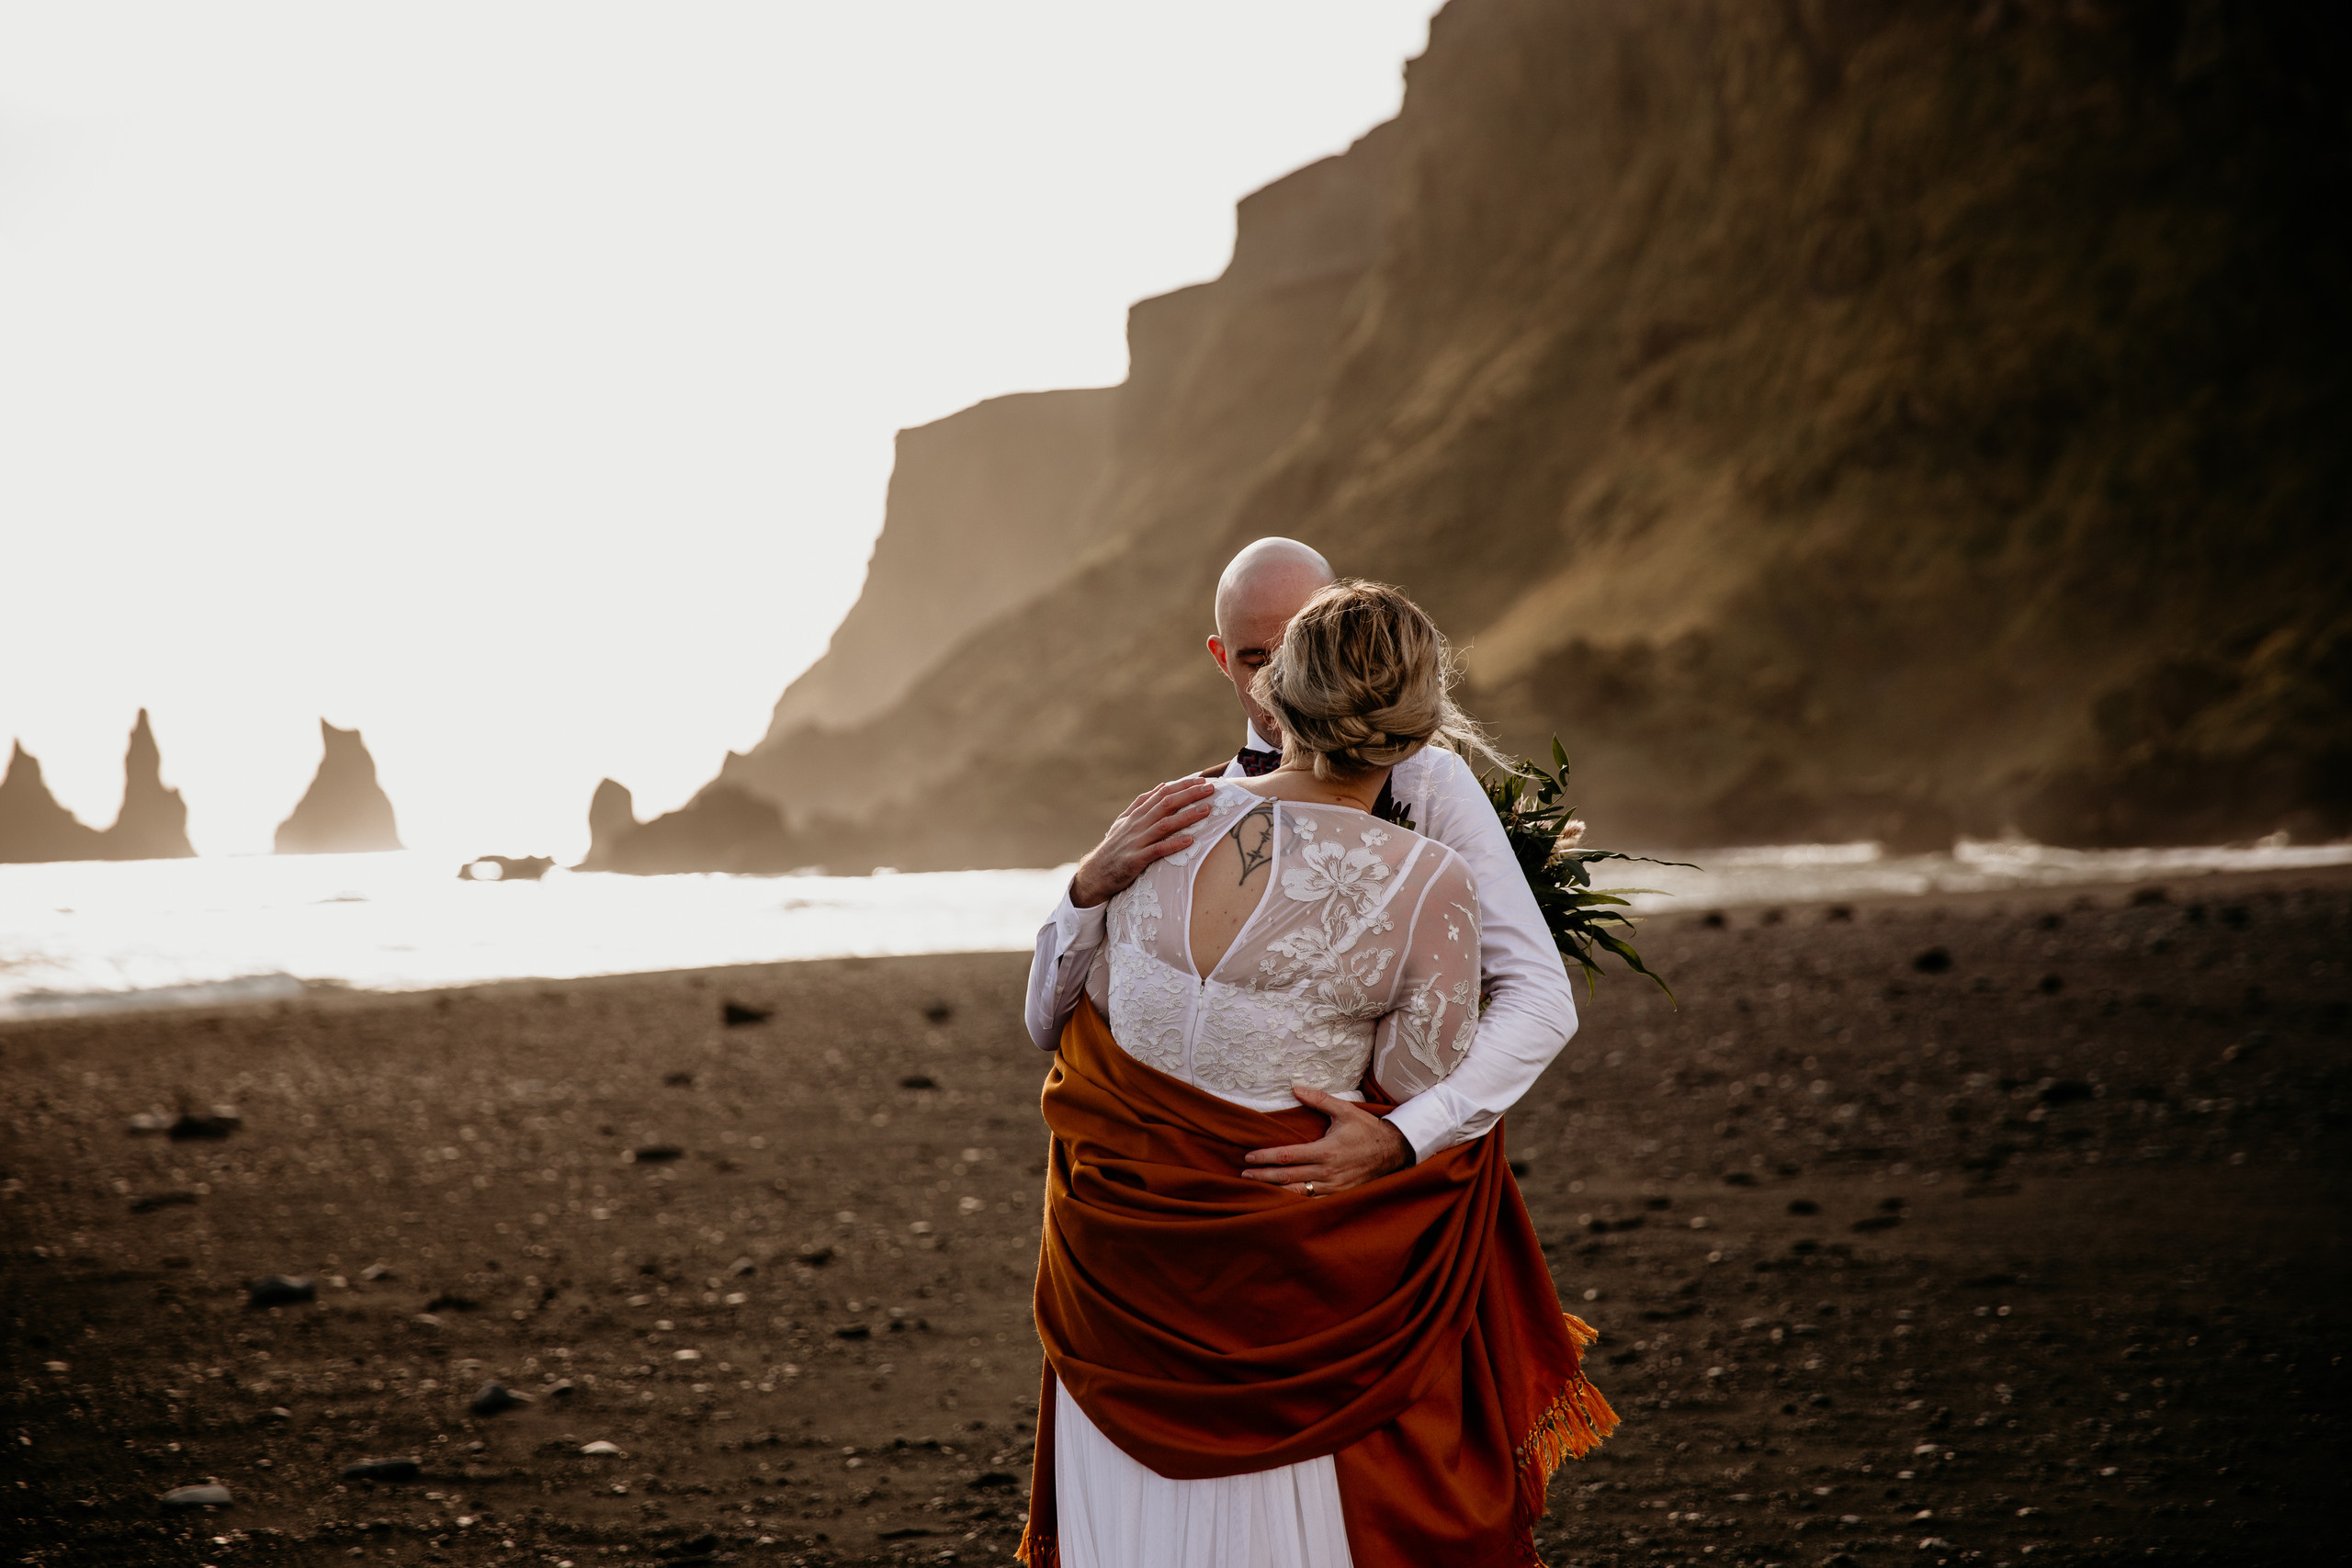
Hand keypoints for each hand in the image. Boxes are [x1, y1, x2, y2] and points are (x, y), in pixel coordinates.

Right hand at [1069, 778, 1218, 908]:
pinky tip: (1190, 840)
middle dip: (1189, 795)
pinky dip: (1174, 844)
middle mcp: (1136, 824)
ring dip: (1187, 816)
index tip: (1201, 780)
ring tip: (1206, 810)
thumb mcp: (1124, 822)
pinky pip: (1158, 850)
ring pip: (1165, 824)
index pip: (1162, 793)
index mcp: (1136, 814)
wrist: (1095, 873)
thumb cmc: (1114, 848)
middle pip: (1166, 804)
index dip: (1182, 785)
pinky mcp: (1136, 859)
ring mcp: (1136, 841)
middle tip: (1210, 789)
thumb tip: (1162, 786)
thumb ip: (1142, 804)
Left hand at [1241, 1085, 1413, 1194]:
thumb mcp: (1344, 1110)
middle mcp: (1327, 1171)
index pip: (1287, 1156)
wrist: (1393, 1151)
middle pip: (1287, 1177)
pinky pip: (1313, 1202)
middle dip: (1263, 1177)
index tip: (1249, 1158)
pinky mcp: (1340, 1195)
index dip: (1265, 1158)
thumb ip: (1318, 1100)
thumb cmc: (1366, 1129)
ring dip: (1276, 1192)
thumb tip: (1295, 1088)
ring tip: (1257, 1190)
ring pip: (1298, 1193)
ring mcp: (1334, 1187)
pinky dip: (1296, 1202)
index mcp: (1325, 1151)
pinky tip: (1282, 1201)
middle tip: (1244, 1177)